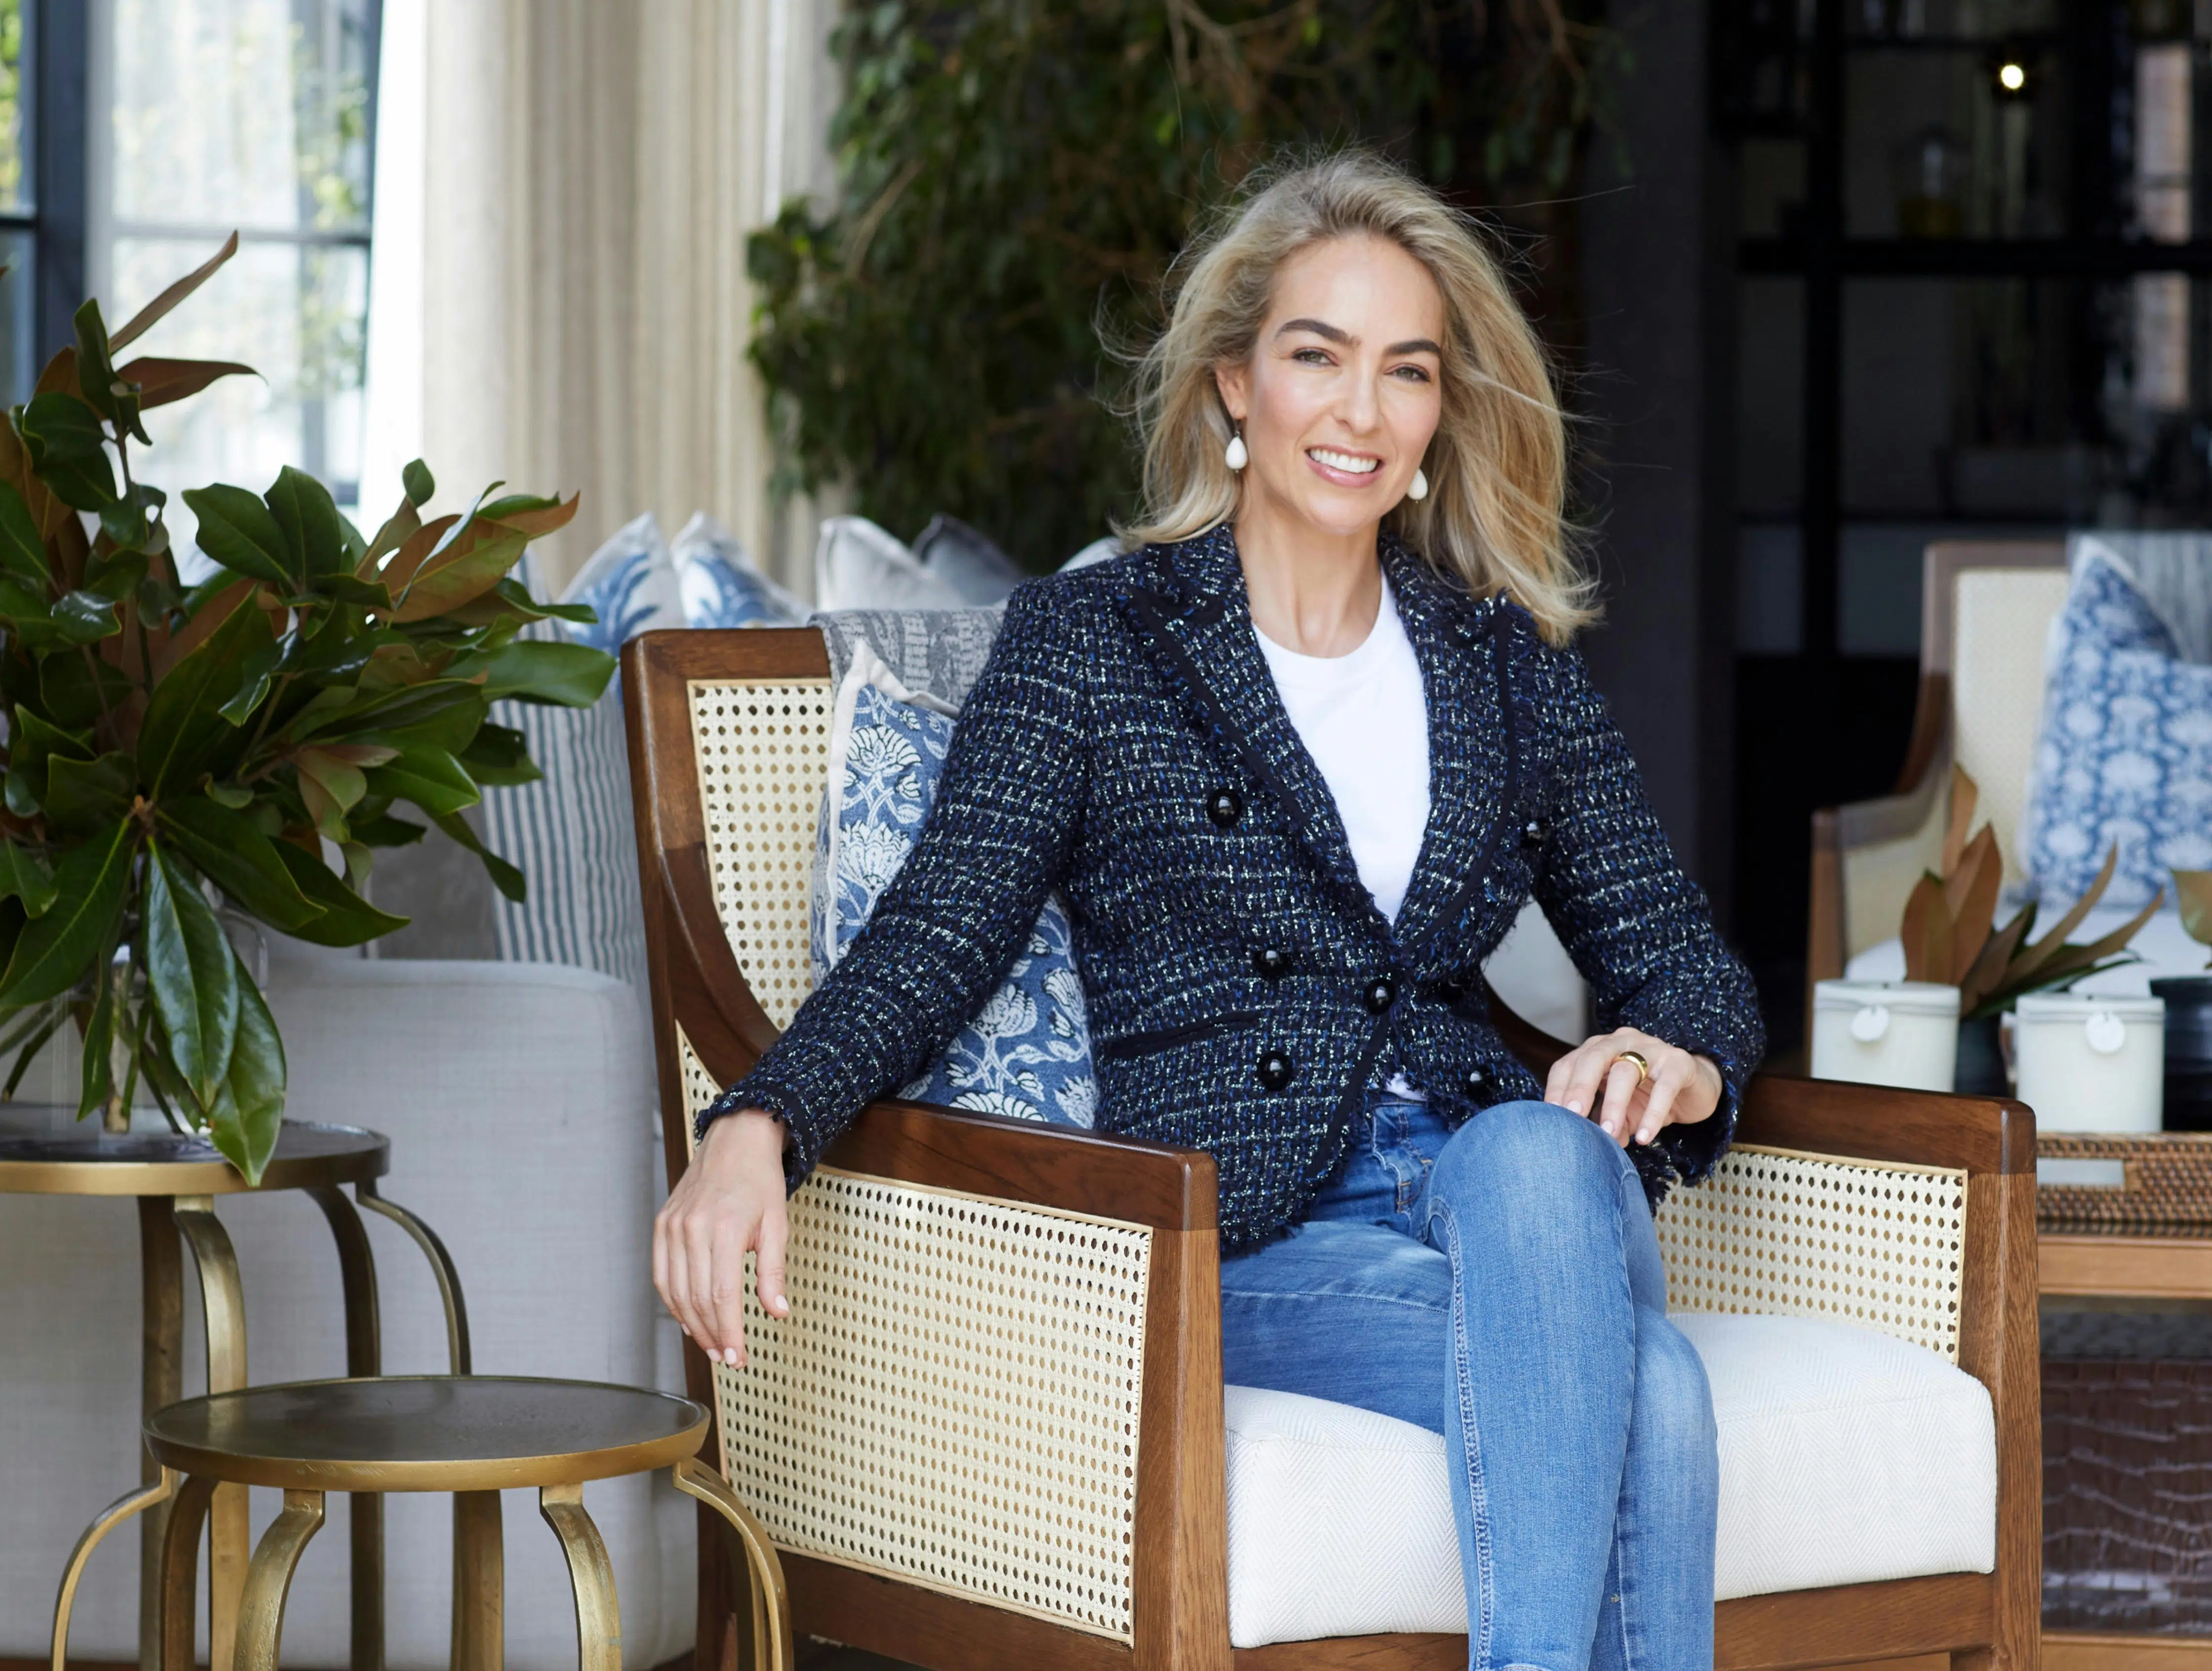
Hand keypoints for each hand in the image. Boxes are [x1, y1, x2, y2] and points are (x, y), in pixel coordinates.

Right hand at [652, 1110, 790, 1366]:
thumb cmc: (759, 1179)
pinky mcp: (662, 1225)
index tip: (739, 1356)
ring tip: (712, 1345)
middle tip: (728, 1358)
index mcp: (725, 1228)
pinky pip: (662, 1275)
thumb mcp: (778, 1225)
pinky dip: (673, 1302)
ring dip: (692, 1325)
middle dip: (713, 1336)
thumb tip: (778, 1312)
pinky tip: (689, 1319)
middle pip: (697, 1299)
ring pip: (675, 1292)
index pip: (722, 1296)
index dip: (729, 1332)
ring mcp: (672, 1227)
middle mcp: (692, 1228)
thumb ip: (773, 1272)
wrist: (735, 1141)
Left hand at [1543, 1028, 1722, 1148]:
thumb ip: (1603, 1122)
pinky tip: (1644, 1137)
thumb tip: (1587, 1146)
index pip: (1568, 1064)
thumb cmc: (1649, 1096)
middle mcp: (1621, 1042)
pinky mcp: (1679, 1063)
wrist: (1695, 1088)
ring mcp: (1651, 1048)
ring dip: (1615, 1105)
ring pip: (1626, 1071)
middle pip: (1593, 1058)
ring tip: (1609, 1134)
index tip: (1549, 1118)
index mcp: (1598, 1050)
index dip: (1557, 1089)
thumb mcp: (1621, 1111)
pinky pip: (1664, 1087)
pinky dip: (1653, 1113)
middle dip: (1579, 1088)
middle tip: (1572, 1116)